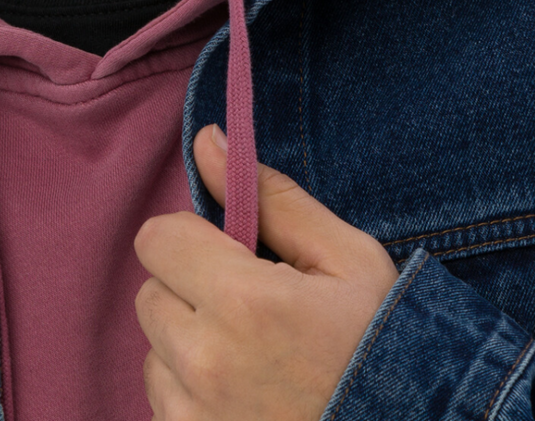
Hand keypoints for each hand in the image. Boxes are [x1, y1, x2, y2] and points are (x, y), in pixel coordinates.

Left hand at [134, 125, 398, 420]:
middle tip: (251, 311)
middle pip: (151, 294)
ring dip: (189, 347)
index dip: (193, 238)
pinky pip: (164, 404)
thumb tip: (206, 141)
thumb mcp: (347, 258)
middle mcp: (206, 363)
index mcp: (243, 301)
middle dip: (191, 290)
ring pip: (154, 352)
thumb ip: (271, 197)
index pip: (157, 239)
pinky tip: (246, 397)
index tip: (233, 256)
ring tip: (253, 359)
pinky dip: (192, 396)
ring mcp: (195, 418)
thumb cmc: (383, 346)